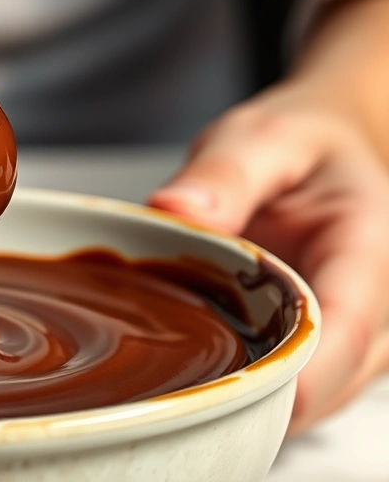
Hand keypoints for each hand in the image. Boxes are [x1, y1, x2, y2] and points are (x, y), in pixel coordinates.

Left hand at [149, 84, 388, 433]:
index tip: (247, 395)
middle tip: (177, 382)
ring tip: (184, 371)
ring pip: (311, 401)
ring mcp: (358, 337)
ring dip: (250, 397)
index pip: (350, 328)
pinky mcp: (329, 353)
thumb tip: (171, 209)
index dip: (303, 376)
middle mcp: (377, 306)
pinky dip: (249, 390)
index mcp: (368, 248)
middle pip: (331, 383)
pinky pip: (294, 394)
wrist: (323, 154)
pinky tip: (202, 370)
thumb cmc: (297, 147)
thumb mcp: (259, 138)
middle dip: (259, 397)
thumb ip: (224, 174)